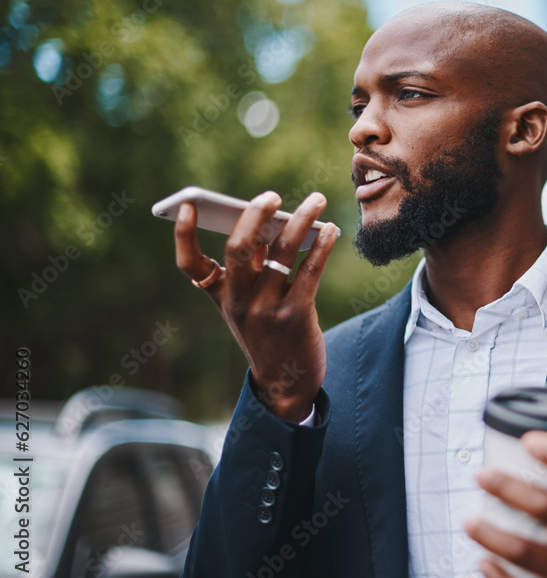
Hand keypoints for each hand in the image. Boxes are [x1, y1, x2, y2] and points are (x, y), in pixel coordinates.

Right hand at [174, 191, 339, 420]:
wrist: (287, 382)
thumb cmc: (269, 332)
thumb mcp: (251, 303)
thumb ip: (255, 267)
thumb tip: (274, 220)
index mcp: (221, 296)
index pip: (190, 265)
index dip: (184, 234)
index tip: (190, 205)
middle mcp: (238, 302)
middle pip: (238, 248)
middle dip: (254, 214)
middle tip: (272, 194)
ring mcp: (265, 310)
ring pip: (281, 251)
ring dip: (301, 219)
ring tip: (317, 200)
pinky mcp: (296, 316)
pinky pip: (310, 270)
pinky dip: (322, 245)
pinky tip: (331, 230)